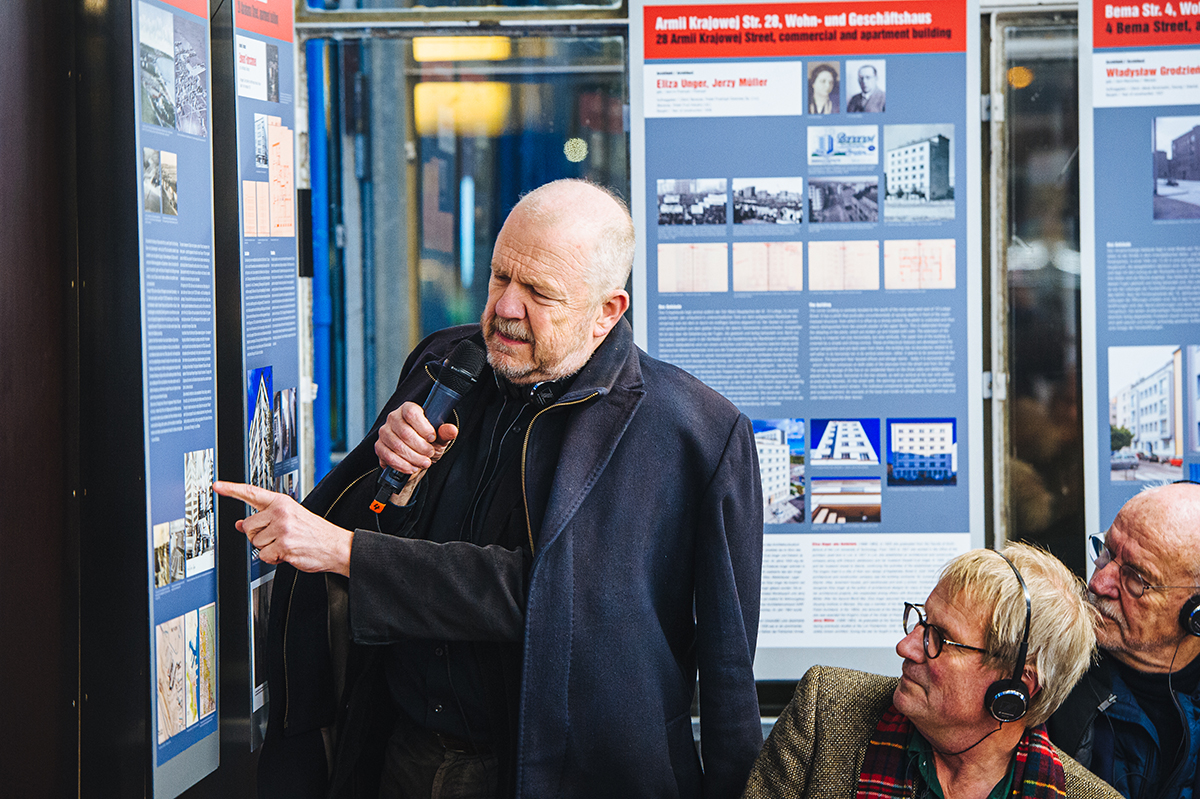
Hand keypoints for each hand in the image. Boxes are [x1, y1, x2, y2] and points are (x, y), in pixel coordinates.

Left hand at [214, 481, 352, 575]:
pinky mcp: (284, 545)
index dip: (232, 489)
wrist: (336, 546)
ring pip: (255, 542)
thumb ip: (265, 518)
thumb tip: (240, 524)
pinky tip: (287, 553)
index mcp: (282, 502)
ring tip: (285, 544)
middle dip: (258, 536)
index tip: (217, 486)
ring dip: (267, 548)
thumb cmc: (315, 532)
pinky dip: (273, 559)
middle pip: (248, 526)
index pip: (252, 493)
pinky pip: (264, 556)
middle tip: (276, 537)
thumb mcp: (291, 518)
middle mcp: (281, 512)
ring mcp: (282, 529)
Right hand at [375, 401, 457, 475]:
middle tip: (430, 454)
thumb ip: (445, 433)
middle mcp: (394, 418)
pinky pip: (388, 456)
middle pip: (405, 432)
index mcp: (408, 409)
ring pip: (397, 446)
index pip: (411, 413)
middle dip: (421, 447)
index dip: (423, 427)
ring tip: (424, 463)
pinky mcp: (379, 446)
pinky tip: (412, 468)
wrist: (417, 458)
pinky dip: (402, 465)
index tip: (432, 438)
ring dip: (413, 458)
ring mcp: (384, 432)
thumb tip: (452, 430)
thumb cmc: (428, 443)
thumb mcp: (439, 438)